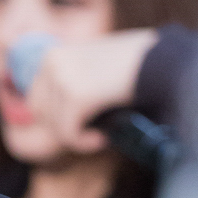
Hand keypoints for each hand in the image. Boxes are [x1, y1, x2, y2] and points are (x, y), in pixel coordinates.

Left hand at [25, 28, 158, 152]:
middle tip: (90, 130)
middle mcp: (51, 62)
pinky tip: (102, 138)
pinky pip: (69, 135)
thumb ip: (66, 84)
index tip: (82, 124)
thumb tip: (43, 117)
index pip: (35, 101)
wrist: (162, 61)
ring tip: (101, 132)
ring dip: (78, 136)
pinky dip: (84, 143)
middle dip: (64, 127)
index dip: (56, 119)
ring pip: (55, 127)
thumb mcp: (90, 68)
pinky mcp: (76, 96)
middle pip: (40, 115)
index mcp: (51, 55)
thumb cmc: (132, 68)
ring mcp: (62, 77)